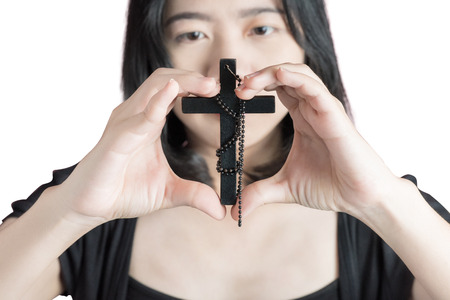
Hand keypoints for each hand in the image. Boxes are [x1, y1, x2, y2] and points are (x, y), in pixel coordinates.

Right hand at [60, 69, 225, 222]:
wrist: (91, 207)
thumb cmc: (124, 192)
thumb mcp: (168, 192)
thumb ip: (194, 195)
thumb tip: (220, 211)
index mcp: (149, 121)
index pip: (173, 90)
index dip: (196, 85)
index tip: (221, 90)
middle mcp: (136, 115)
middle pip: (164, 80)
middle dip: (192, 77)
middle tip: (218, 85)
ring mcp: (125, 124)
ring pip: (153, 88)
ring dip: (182, 83)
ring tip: (207, 86)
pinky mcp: (116, 139)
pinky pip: (139, 117)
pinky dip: (157, 104)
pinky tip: (172, 93)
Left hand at [232, 63, 398, 218]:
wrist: (360, 198)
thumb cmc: (330, 186)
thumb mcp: (284, 188)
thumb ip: (258, 194)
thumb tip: (234, 212)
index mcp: (302, 117)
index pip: (278, 88)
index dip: (257, 85)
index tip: (236, 95)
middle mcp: (312, 108)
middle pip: (285, 76)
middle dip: (259, 76)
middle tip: (239, 87)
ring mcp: (324, 109)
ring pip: (299, 75)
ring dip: (272, 73)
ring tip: (249, 83)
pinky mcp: (334, 115)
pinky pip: (315, 88)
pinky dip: (296, 78)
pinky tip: (278, 75)